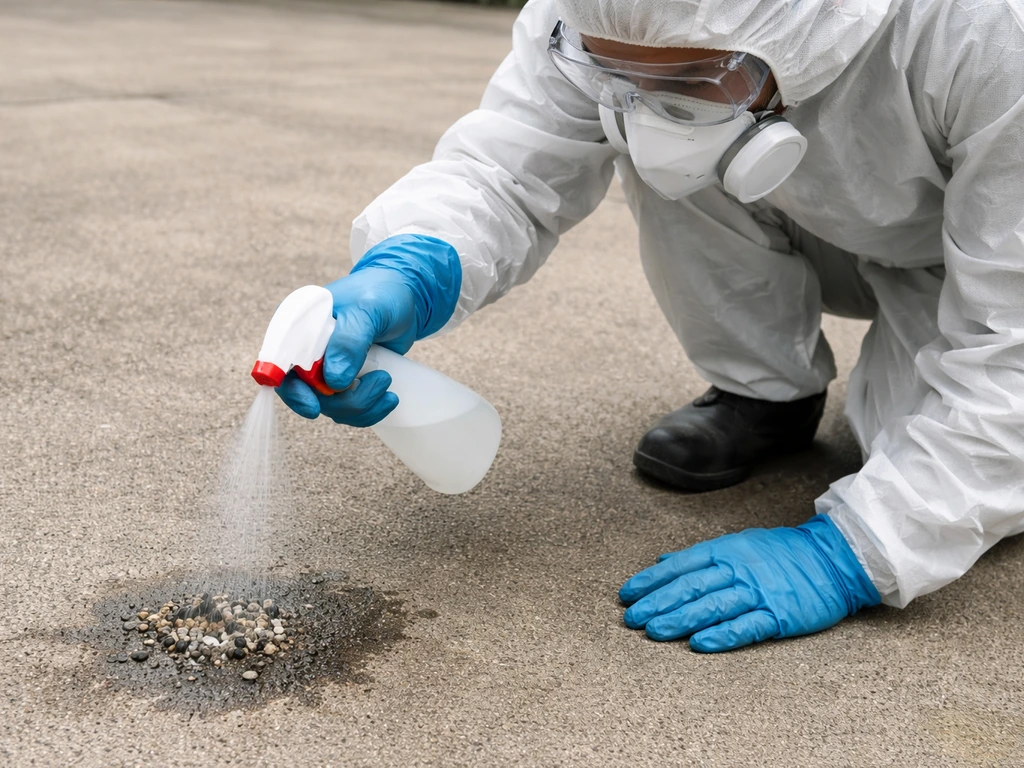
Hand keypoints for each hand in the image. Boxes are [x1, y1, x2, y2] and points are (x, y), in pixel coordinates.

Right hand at [276, 234, 460, 425]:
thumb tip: (333, 382)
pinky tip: (388, 397)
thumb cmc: (381, 293)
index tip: (313, 407)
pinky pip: (347, 410)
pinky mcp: (344, 381)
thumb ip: (349, 342)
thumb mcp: (366, 311)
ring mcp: (324, 368)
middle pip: (306, 394)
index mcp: (297, 326)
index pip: (279, 365)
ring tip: (387, 380)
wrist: (405, 297)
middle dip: (343, 400)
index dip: (292, 390)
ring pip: (330, 407)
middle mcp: (305, 350)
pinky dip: (368, 411)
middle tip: (380, 381)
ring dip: (361, 405)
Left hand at [619, 515, 879, 652]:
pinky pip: (746, 626)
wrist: (833, 558)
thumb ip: (701, 557)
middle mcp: (738, 569)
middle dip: (657, 603)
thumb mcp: (739, 544)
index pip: (681, 566)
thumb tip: (662, 563)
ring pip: (712, 606)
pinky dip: (722, 636)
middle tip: (632, 618)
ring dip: (680, 619)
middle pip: (690, 586)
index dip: (651, 581)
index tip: (626, 595)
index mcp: (726, 550)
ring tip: (653, 632)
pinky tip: (699, 644)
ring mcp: (758, 592)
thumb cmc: (781, 553)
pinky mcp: (779, 614)